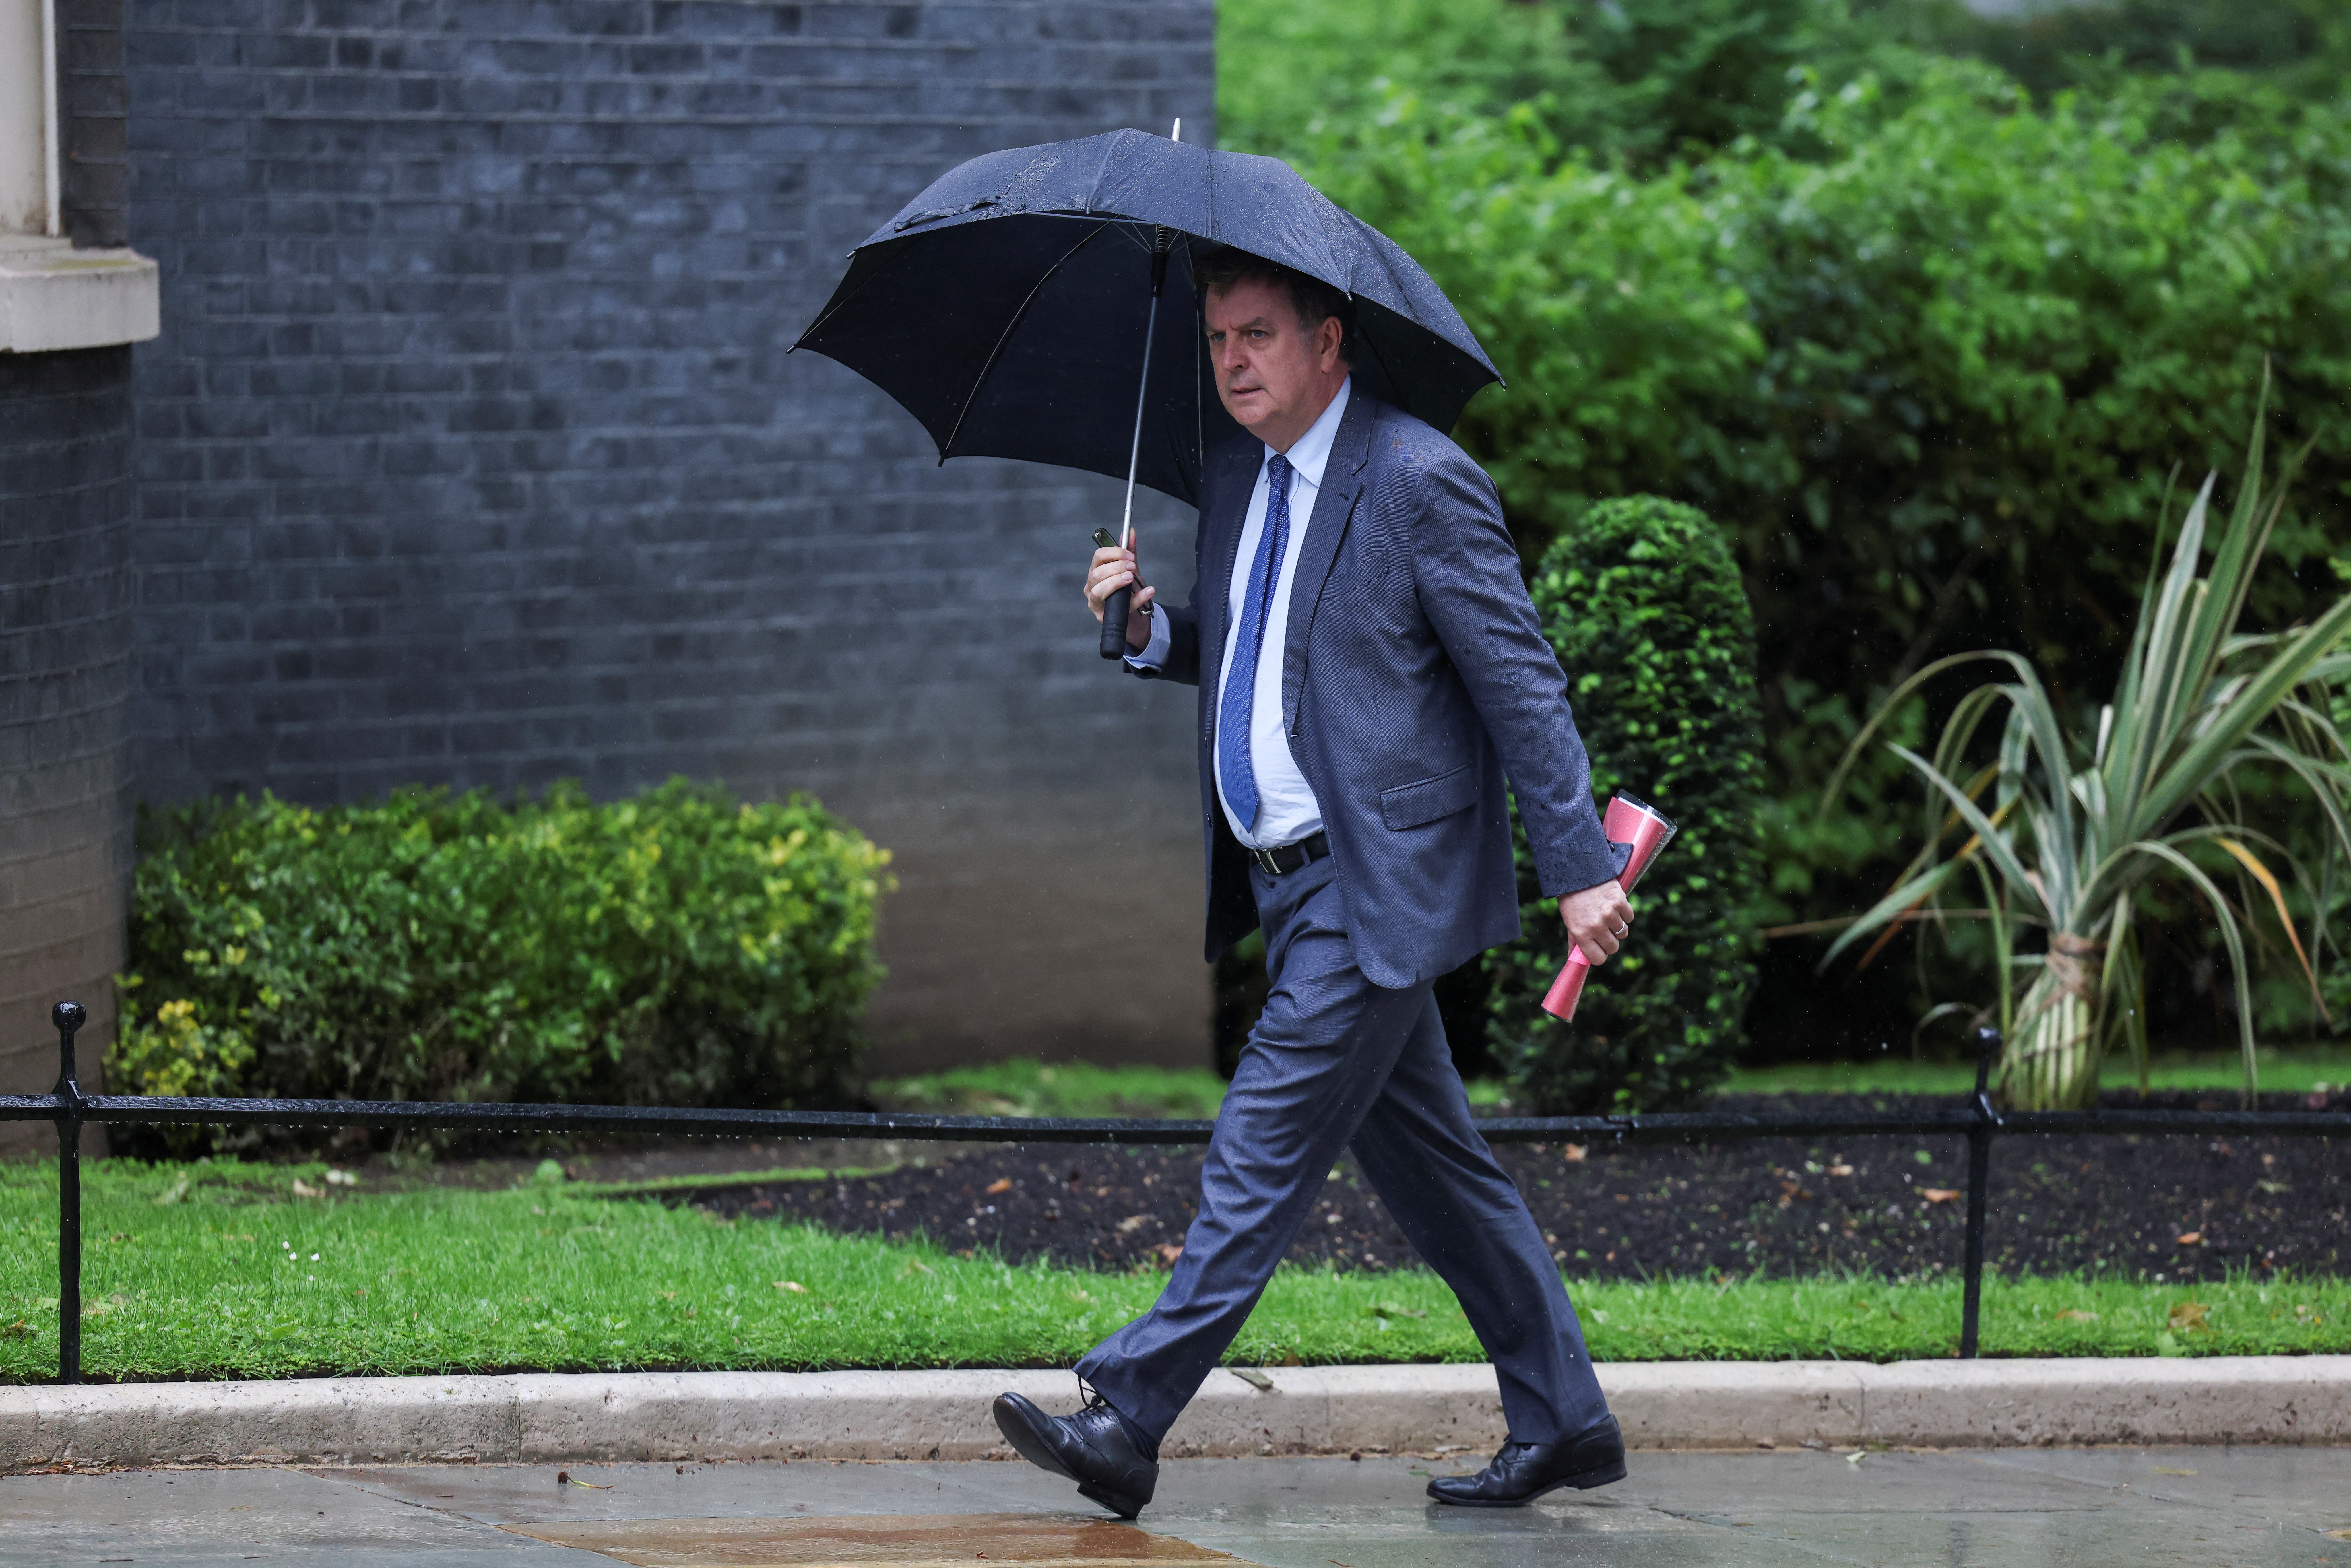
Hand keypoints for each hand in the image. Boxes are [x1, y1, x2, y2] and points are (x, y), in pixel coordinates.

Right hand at [1084, 531, 1155, 649]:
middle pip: (1097, 573)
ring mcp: (1095, 602)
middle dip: (1116, 568)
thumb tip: (1130, 531)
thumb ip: (1129, 551)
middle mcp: (1091, 586)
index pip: (1098, 557)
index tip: (1130, 555)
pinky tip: (1148, 592)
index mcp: (1096, 571)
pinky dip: (1136, 599)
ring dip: (1116, 582)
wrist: (1133, 615)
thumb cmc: (1127, 591)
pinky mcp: (1103, 616)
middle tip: (1133, 568)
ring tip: (1131, 578)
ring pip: (1099, 590)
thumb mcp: (1130, 569)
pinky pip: (1119, 607)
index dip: (1114, 553)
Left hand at [1559, 879, 1632, 965]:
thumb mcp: (1569, 921)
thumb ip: (1574, 941)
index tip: (1599, 948)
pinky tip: (1614, 905)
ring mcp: (1609, 914)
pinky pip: (1629, 917)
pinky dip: (1624, 913)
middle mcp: (1596, 926)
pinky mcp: (1620, 902)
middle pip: (1613, 947)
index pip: (1599, 959)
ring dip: (1617, 926)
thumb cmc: (1572, 900)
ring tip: (1606, 914)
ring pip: (1623, 932)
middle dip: (1610, 941)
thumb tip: (1572, 958)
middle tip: (1603, 929)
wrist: (1577, 872)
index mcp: (1581, 933)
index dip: (1600, 954)